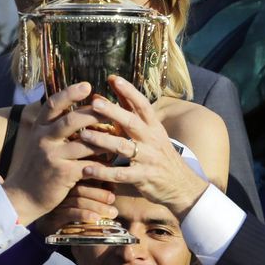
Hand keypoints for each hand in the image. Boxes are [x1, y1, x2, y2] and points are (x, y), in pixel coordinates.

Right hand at [0, 82, 111, 226]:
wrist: (23, 196)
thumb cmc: (37, 167)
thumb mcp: (40, 143)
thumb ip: (54, 128)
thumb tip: (74, 111)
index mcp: (39, 128)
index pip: (53, 105)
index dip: (70, 93)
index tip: (87, 86)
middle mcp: (43, 139)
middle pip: (72, 120)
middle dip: (94, 113)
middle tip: (113, 109)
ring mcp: (53, 157)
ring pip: (85, 144)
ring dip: (105, 140)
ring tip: (120, 136)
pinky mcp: (62, 174)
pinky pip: (88, 165)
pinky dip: (102, 163)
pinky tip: (112, 162)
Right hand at [34, 183, 116, 236]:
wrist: (48, 227)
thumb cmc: (69, 211)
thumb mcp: (83, 198)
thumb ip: (95, 190)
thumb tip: (112, 183)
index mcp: (68, 182)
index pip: (84, 176)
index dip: (100, 181)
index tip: (113, 187)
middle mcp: (61, 190)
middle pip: (82, 188)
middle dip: (100, 193)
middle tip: (112, 199)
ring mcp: (58, 203)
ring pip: (79, 201)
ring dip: (97, 206)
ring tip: (112, 212)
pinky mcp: (55, 216)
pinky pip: (72, 214)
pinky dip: (85, 215)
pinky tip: (96, 219)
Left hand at [78, 75, 209, 218]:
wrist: (181, 185)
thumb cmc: (159, 155)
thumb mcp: (150, 133)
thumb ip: (129, 113)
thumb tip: (106, 91)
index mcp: (154, 127)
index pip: (143, 105)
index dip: (130, 91)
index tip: (114, 78)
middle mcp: (152, 140)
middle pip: (132, 122)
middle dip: (114, 112)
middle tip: (94, 103)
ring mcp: (148, 159)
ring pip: (124, 147)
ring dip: (103, 140)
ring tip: (83, 135)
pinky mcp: (144, 177)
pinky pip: (121, 174)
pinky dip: (103, 172)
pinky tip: (86, 170)